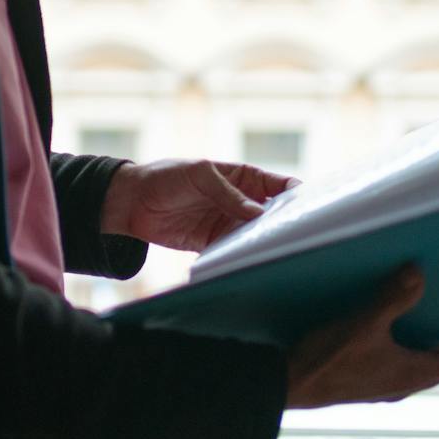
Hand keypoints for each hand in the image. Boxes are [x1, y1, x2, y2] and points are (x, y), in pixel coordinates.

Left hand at [98, 158, 299, 252]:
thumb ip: (228, 193)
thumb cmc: (166, 176)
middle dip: (284, 222)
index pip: (277, 184)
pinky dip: (241, 256)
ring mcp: (227, 222)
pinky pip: (233, 251)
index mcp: (241, 177)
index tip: (308, 206)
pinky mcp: (212, 243)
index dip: (294, 193)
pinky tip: (251, 263)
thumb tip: (258, 212)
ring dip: (264, 242)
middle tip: (299, 235)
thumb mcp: (200, 175)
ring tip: (280, 253)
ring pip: (254, 234)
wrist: (130, 202)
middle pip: (271, 213)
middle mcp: (239, 201)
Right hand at [285, 266, 438, 409]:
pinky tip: (388, 347)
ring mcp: (381, 390)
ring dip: (428, 358)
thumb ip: (392, 298)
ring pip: (417, 375)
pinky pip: (396, 375)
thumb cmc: (330, 357)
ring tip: (429, 336)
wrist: (291, 385)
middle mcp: (402, 385)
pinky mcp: (363, 388)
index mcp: (411, 372)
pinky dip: (405, 360)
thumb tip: (418, 272)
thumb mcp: (363, 323)